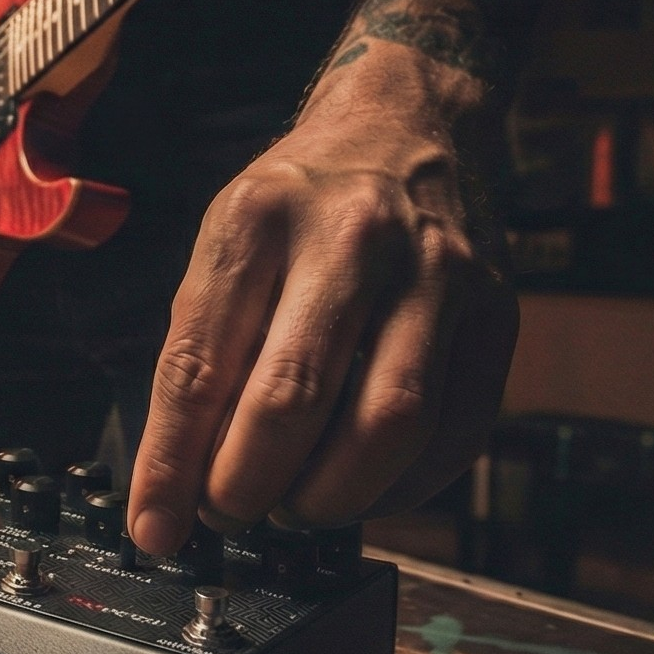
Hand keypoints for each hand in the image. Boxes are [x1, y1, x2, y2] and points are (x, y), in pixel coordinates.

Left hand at [125, 58, 517, 554]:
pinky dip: (401, 488)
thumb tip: (172, 492)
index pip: (203, 365)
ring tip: (295, 505)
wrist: (407, 125)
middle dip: (248, 486)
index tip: (155, 529)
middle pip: (294, 400)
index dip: (173, 465)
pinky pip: (454, 433)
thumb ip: (199, 357)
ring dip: (329, 497)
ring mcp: (438, 272)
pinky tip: (362, 489)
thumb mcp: (227, 246)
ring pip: (387, 426)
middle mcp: (354, 237)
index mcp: (262, 217)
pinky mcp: (497, 311)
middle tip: (229, 513)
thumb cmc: (299, 206)